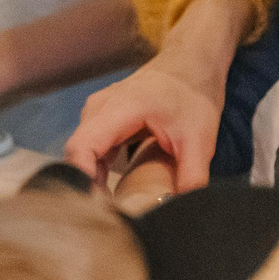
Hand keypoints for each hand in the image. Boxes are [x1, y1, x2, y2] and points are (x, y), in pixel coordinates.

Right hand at [65, 0, 239, 194]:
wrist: (192, 63)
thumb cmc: (194, 95)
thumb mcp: (201, 139)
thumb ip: (191, 177)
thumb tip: (181, 212)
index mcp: (122, 107)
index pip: (82, 147)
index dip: (81, 180)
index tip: (97, 209)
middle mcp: (100, 107)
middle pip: (77, 153)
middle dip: (86, 186)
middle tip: (107, 216)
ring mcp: (97, 110)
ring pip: (81, 152)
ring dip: (91, 179)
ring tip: (111, 207)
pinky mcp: (101, 118)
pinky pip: (88, 148)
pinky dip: (95, 170)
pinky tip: (111, 190)